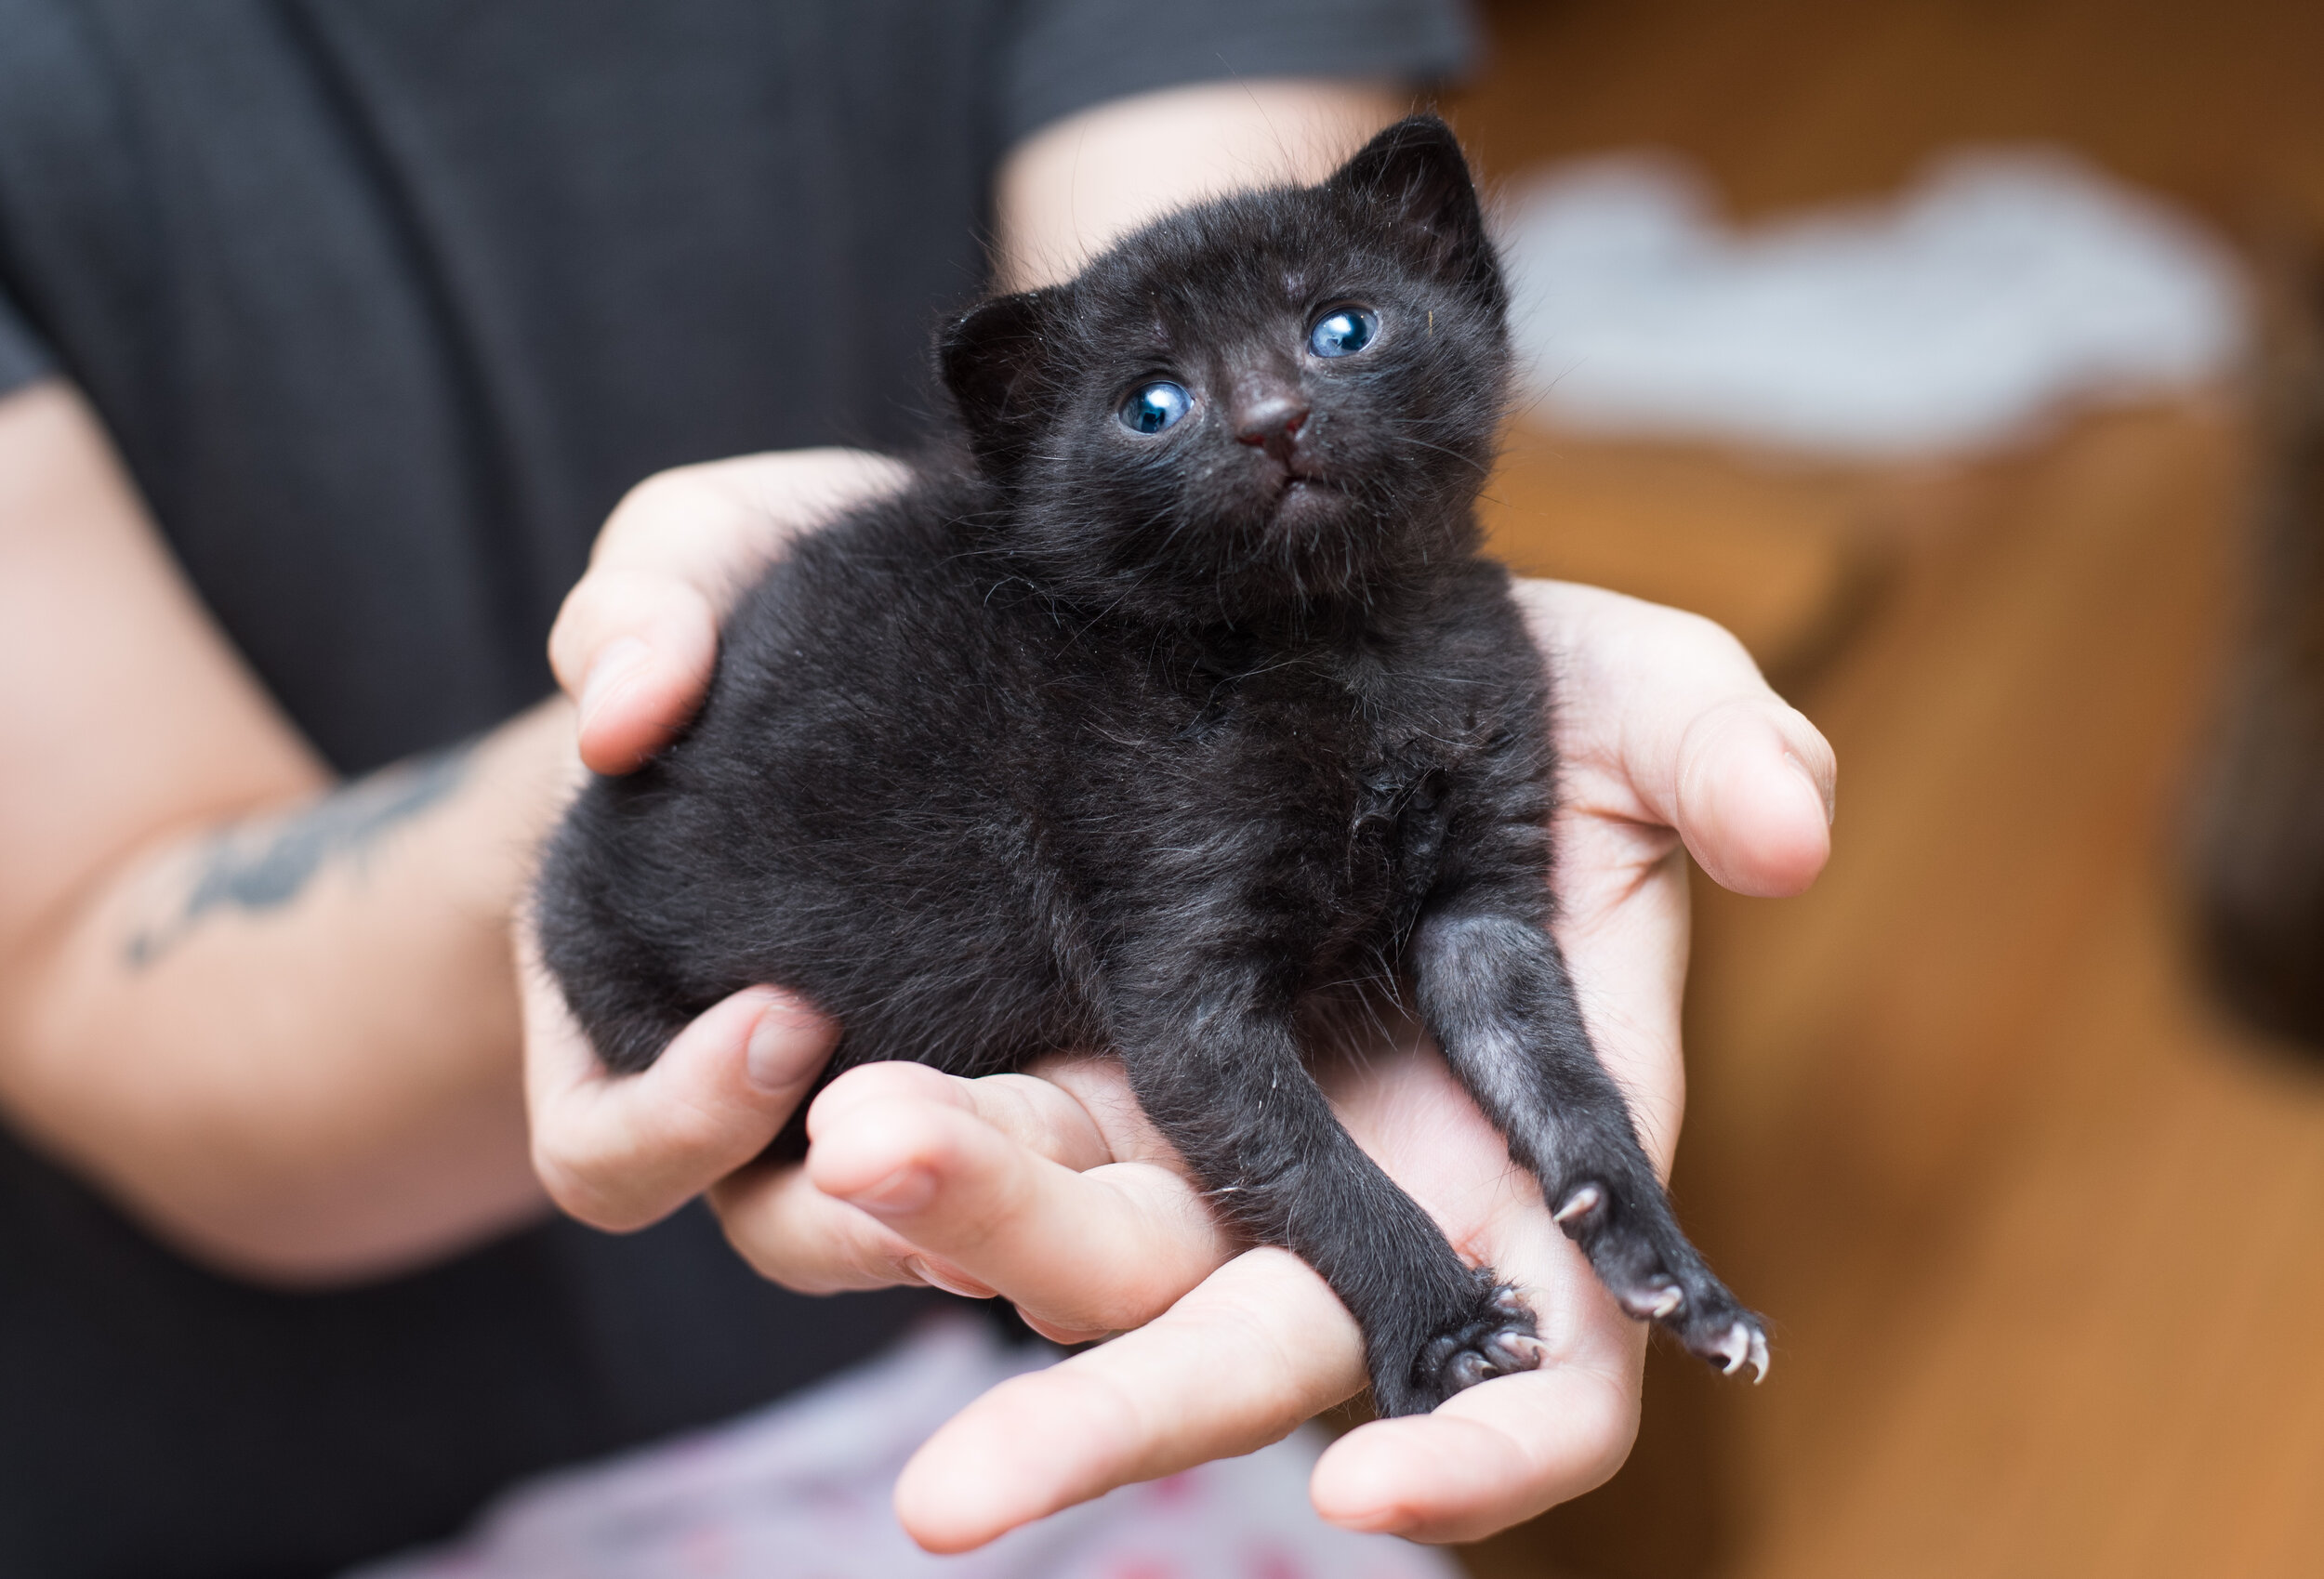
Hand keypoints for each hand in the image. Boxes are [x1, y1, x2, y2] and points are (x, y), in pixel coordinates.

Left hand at [523, 456, 1832, 1548]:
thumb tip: (1796, 834)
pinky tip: (808, 1091)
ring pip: (1081, 1255)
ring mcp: (1199, 1134)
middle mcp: (1349, 1185)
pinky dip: (917, 1144)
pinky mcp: (1075, 1056)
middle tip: (950, 1496)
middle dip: (1109, 1424)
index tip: (1369, 1489)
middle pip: (1243, 1359)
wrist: (1315, 613)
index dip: (1480, 1454)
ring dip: (965, 1229)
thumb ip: (1719, 747)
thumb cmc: (1512, 677)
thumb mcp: (1629, 688)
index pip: (1539, 1372)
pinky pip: (993, 1141)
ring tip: (850, 1144)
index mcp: (1514, 1150)